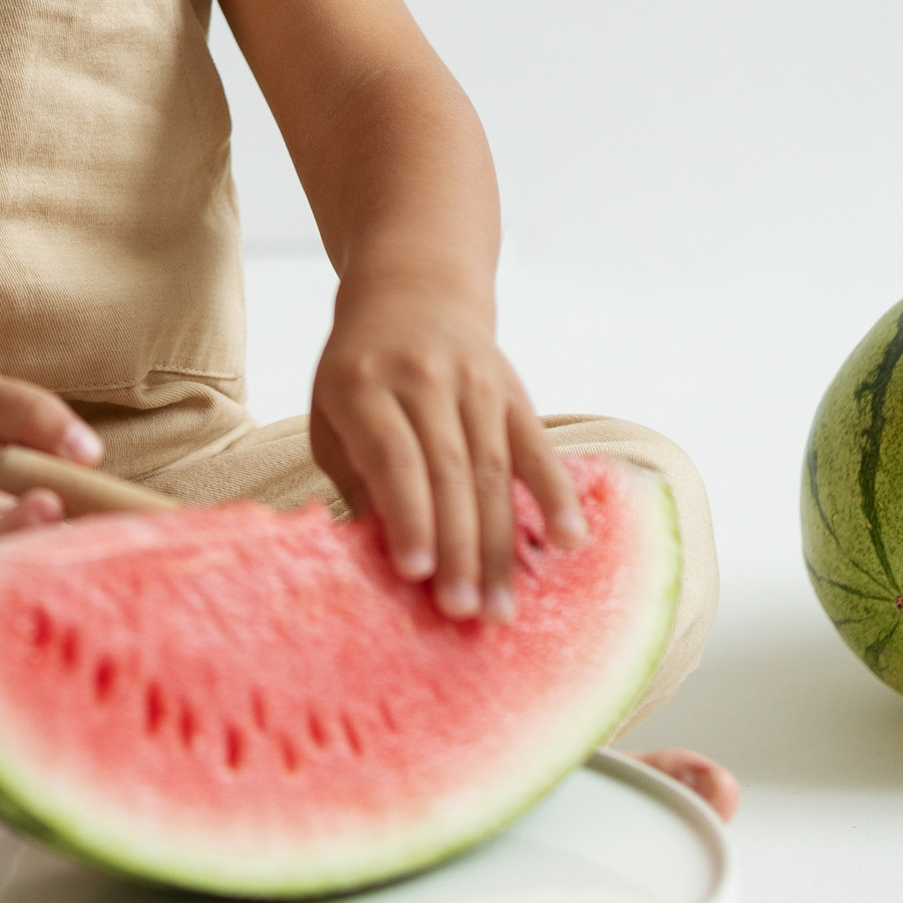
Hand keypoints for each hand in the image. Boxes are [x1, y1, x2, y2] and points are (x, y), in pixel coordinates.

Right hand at [0, 356, 102, 577]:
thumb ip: (24, 412)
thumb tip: (88, 452)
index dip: (3, 532)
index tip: (49, 501)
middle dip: (48, 558)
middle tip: (104, 531)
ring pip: (20, 582)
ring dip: (69, 558)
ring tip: (115, 530)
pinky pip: (34, 566)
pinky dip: (70, 546)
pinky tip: (106, 525)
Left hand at [306, 274, 581, 621]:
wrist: (413, 289)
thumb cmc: (360, 370)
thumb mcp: (333, 413)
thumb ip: (355, 479)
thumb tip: (378, 561)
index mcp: (363, 385)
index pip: (393, 456)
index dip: (407, 515)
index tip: (415, 573)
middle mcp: (422, 381)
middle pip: (448, 472)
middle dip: (458, 548)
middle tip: (462, 612)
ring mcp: (474, 384)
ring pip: (493, 470)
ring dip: (500, 544)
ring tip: (501, 609)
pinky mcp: (512, 391)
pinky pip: (538, 447)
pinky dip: (556, 495)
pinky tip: (569, 541)